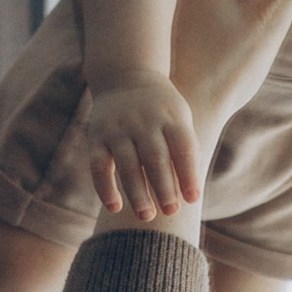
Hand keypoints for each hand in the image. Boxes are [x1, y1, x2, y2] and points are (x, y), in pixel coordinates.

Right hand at [84, 72, 200, 222]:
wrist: (126, 75)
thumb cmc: (162, 108)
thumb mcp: (179, 117)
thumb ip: (185, 149)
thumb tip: (191, 194)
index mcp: (171, 117)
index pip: (182, 147)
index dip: (188, 174)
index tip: (193, 199)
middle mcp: (144, 121)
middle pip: (155, 158)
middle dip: (164, 187)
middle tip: (171, 212)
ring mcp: (118, 128)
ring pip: (128, 164)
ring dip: (137, 193)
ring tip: (147, 216)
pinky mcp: (97, 137)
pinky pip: (99, 165)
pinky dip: (105, 187)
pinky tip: (115, 207)